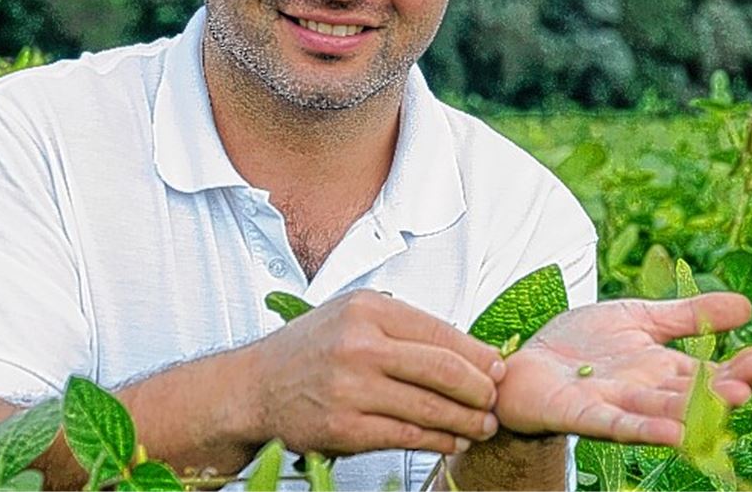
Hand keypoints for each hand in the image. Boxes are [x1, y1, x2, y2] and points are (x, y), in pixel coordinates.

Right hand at [246, 290, 505, 455]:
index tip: (498, 368)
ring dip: (466, 420)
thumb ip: (401, 327)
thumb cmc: (309, 350)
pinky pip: (407, 436)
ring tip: (484, 425)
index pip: (440, 332)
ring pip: (429, 407)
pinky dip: (438, 440)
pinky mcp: (344, 428)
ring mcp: (351, 388)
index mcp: (367, 309)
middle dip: (480, 389)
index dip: (478, 354)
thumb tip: (465, 348)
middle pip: (442, 369)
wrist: (253, 388)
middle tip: (496, 399)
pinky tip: (451, 440)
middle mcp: (359, 344)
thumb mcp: (350, 316)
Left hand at [492, 293, 751, 445]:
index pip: (709, 371)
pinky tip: (673, 432)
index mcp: (663, 368)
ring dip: (694, 409)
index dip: (737, 369)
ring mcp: (617, 405)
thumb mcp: (639, 317)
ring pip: (662, 410)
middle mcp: (646, 392)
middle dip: (722, 388)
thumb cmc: (583, 343)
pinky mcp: (584, 414)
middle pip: (691, 393)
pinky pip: (618, 425)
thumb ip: (687, 314)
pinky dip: (645, 428)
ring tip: (729, 401)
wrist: (527, 360)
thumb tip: (747, 305)